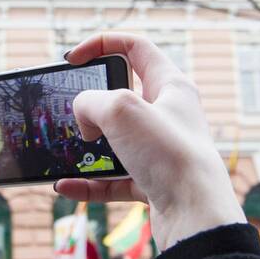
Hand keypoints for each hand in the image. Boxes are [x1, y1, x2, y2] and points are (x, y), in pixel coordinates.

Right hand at [57, 33, 245, 250]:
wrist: (195, 214)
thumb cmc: (169, 154)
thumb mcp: (121, 110)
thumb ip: (91, 101)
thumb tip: (85, 117)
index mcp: (171, 86)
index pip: (135, 48)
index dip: (101, 44)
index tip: (72, 59)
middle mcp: (169, 116)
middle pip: (122, 98)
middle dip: (92, 105)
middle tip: (74, 114)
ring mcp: (160, 151)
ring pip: (116, 143)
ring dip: (87, 149)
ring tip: (65, 153)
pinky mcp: (154, 183)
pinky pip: (113, 180)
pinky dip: (89, 183)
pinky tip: (65, 186)